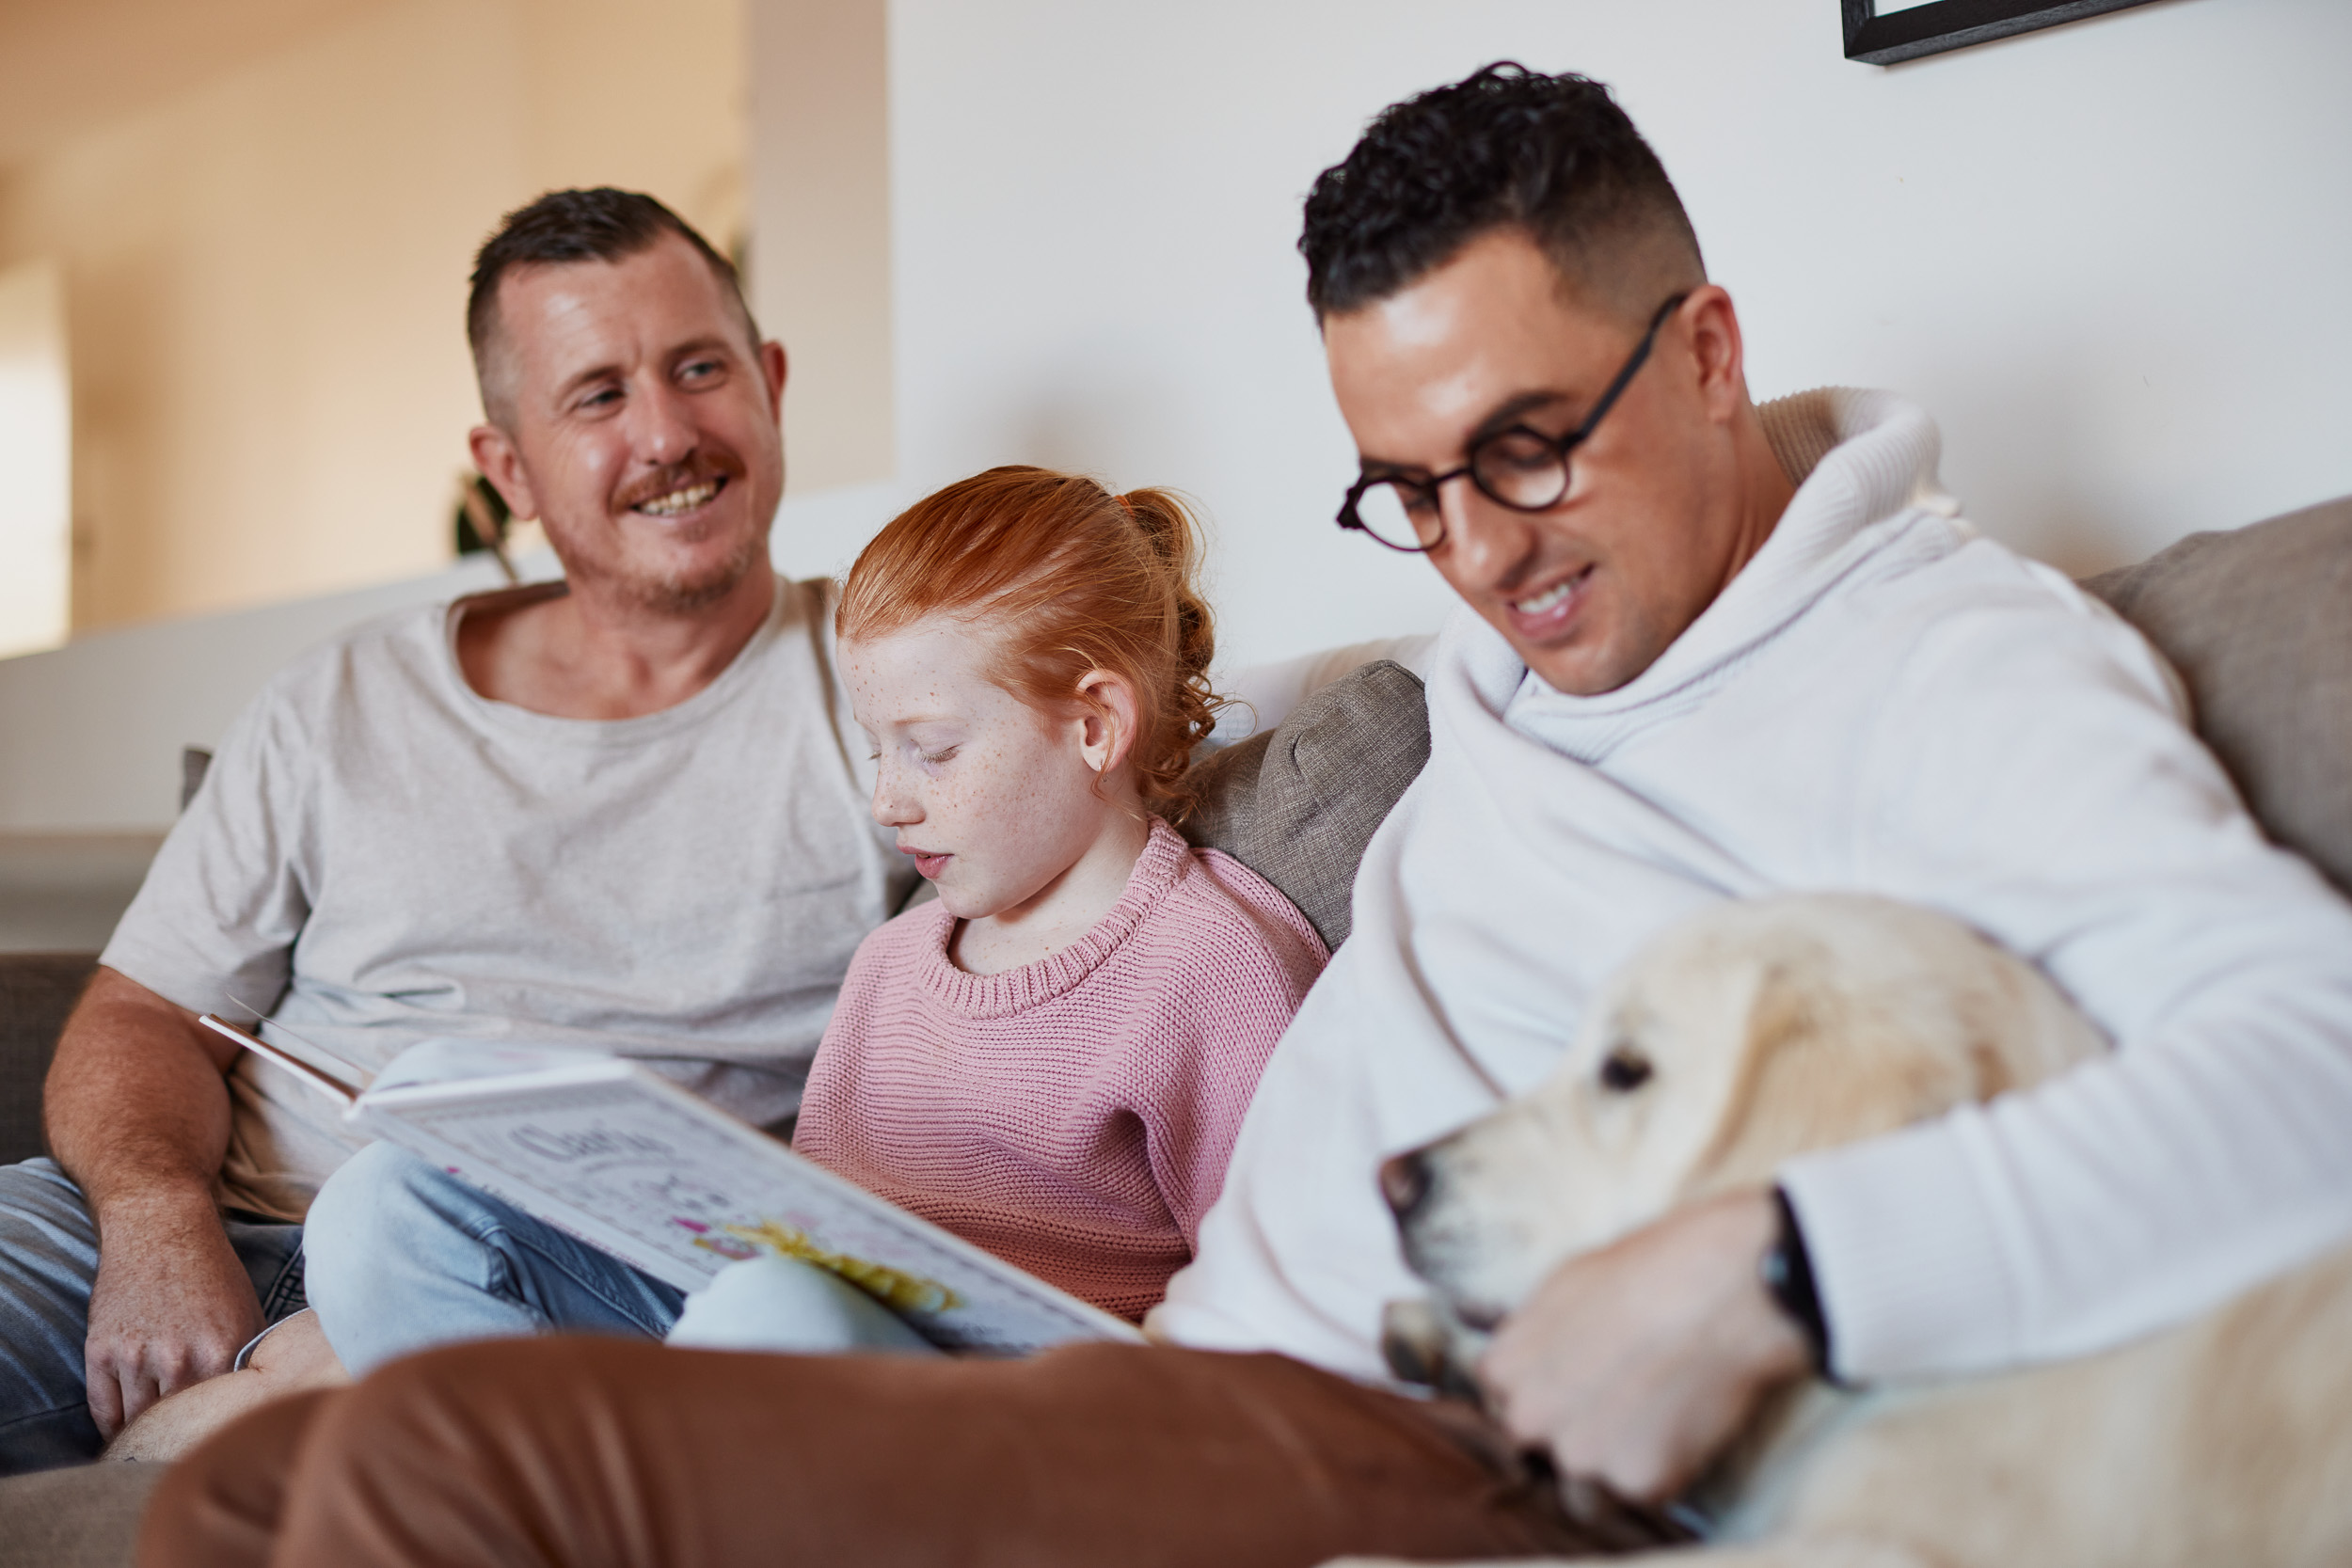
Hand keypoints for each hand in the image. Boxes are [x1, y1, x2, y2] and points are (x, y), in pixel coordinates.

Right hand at [82, 1193, 264, 1438]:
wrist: (161, 1229)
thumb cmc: (212, 1273)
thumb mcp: (248, 1312)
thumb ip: (252, 1360)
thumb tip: (263, 1399)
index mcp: (221, 1352)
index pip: (219, 1416)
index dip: (217, 1436)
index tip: (217, 1454)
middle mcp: (178, 1359)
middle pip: (176, 1425)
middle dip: (179, 1443)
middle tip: (181, 1461)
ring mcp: (135, 1357)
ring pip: (137, 1422)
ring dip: (142, 1440)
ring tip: (149, 1455)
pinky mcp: (101, 1352)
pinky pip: (104, 1409)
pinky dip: (112, 1428)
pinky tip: (123, 1437)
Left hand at [1476, 1188, 1809, 1503]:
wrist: (1722, 1288)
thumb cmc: (1648, 1269)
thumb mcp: (1563, 1284)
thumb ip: (1534, 1334)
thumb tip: (1529, 1353)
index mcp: (1505, 1369)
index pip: (1504, 1403)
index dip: (1546, 1394)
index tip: (1579, 1384)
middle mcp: (1530, 1418)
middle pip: (1539, 1448)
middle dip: (1572, 1434)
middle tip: (1622, 1404)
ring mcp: (1582, 1454)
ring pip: (1585, 1488)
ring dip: (1612, 1466)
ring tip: (1655, 1418)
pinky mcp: (1637, 1481)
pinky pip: (1643, 1491)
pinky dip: (1665, 1469)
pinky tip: (1686, 1423)